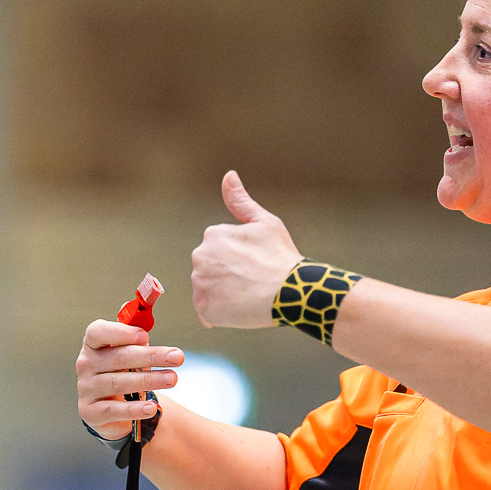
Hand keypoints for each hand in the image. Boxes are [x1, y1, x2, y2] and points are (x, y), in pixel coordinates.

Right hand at [76, 320, 181, 441]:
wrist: (111, 409)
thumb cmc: (122, 372)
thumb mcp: (128, 352)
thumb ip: (136, 337)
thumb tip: (146, 322)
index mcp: (93, 344)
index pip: (98, 332)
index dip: (121, 333)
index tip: (145, 336)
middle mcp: (85, 364)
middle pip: (118, 358)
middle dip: (151, 356)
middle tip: (177, 357)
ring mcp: (86, 389)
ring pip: (118, 383)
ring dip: (149, 380)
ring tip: (172, 379)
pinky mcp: (91, 412)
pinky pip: (114, 410)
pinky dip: (134, 409)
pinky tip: (151, 408)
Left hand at [190, 172, 303, 329]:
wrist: (290, 291)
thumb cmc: (281, 256)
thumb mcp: (265, 222)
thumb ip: (240, 200)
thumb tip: (228, 175)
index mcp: (212, 235)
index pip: (219, 251)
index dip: (239, 260)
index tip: (255, 265)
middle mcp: (200, 258)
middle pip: (210, 270)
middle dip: (227, 276)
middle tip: (252, 281)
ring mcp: (201, 284)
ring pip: (208, 291)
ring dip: (224, 295)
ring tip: (248, 296)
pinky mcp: (204, 309)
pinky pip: (207, 313)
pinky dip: (220, 314)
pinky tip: (239, 310)